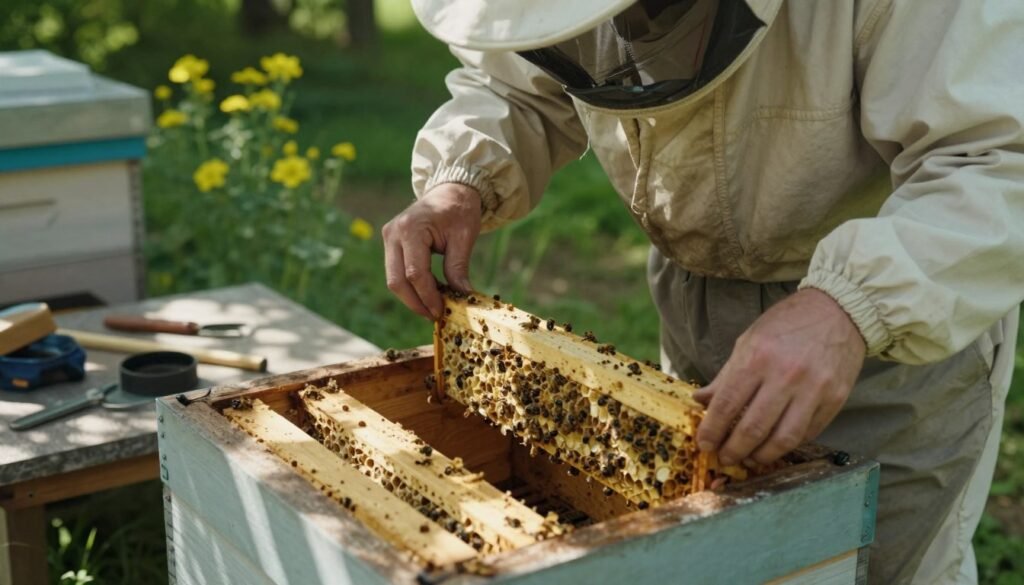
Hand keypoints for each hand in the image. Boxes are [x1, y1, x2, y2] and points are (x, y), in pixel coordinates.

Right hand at [382, 183, 481, 318]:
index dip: (428, 296)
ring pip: (394, 279)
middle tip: (435, 316)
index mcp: (411, 229)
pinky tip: (429, 293)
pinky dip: (411, 286)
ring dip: (412, 297)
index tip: (441, 312)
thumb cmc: (460, 209)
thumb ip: (458, 267)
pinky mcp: (391, 243)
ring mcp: (389, 237)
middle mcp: (393, 233)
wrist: (450, 189)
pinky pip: (397, 271)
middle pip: (397, 281)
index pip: (415, 273)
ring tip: (434, 306)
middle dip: (415, 302)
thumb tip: (462, 297)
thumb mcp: (465, 237)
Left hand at [694, 288, 865, 466]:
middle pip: (753, 429)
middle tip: (725, 458)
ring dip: (761, 456)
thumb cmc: (787, 325)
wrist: (837, 311)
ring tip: (749, 459)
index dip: (712, 430)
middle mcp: (785, 375)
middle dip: (734, 450)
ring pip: (783, 439)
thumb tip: (700, 401)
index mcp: (757, 357)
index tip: (704, 445)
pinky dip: (788, 445)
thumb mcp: (748, 341)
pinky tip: (775, 446)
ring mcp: (813, 389)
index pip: (727, 404)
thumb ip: (726, 376)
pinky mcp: (834, 400)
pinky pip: (808, 433)